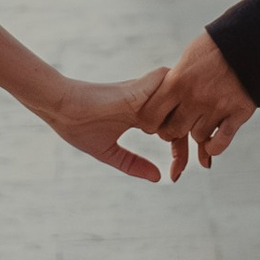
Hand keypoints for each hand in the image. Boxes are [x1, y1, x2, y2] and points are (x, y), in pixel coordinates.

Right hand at [38, 72, 180, 184]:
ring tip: (194, 137)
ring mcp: (142, 94)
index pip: (172, 127)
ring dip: (188, 112)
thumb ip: (133, 163)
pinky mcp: (136, 88)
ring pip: (180, 92)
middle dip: (194, 132)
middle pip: (183, 112)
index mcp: (141, 116)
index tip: (178, 170)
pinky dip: (174, 97)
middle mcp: (146, 103)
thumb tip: (159, 177)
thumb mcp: (109, 152)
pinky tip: (176, 120)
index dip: (179, 146)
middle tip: (200, 159)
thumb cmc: (78, 127)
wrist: (59, 107)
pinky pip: (166, 82)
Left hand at [144, 29, 257, 168]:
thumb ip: (175, 79)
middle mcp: (194, 97)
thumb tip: (164, 94)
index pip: (151, 114)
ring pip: (197, 137)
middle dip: (172, 130)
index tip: (156, 119)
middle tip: (177, 125)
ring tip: (201, 122)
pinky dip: (214, 147)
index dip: (151, 121)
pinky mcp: (237, 113)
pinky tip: (212, 143)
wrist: (252, 41)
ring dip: (197, 133)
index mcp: (177, 81)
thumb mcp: (189, 57)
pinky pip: (221, 142)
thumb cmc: (218, 46)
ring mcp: (217, 107)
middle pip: (173, 130)